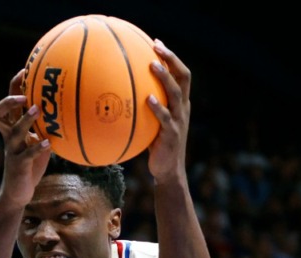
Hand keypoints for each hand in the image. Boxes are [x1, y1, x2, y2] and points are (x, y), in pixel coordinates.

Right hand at [0, 70, 51, 210]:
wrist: (18, 192)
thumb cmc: (31, 164)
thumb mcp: (38, 143)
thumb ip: (46, 128)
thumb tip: (69, 112)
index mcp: (13, 128)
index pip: (9, 102)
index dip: (14, 86)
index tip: (25, 70)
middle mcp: (9, 136)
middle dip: (9, 101)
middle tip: (23, 95)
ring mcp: (12, 150)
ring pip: (13, 131)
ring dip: (25, 120)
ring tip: (37, 110)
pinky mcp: (18, 165)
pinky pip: (27, 154)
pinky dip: (37, 148)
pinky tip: (48, 144)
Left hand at [146, 40, 190, 182]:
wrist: (168, 172)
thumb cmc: (156, 148)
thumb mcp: (152, 125)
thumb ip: (143, 110)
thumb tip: (117, 97)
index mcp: (180, 104)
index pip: (181, 74)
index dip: (171, 58)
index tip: (156, 43)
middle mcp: (182, 109)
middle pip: (183, 77)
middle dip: (171, 59)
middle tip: (156, 46)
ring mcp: (179, 121)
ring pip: (176, 93)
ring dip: (165, 78)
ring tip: (152, 65)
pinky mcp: (172, 135)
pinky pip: (165, 118)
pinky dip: (158, 107)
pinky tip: (147, 99)